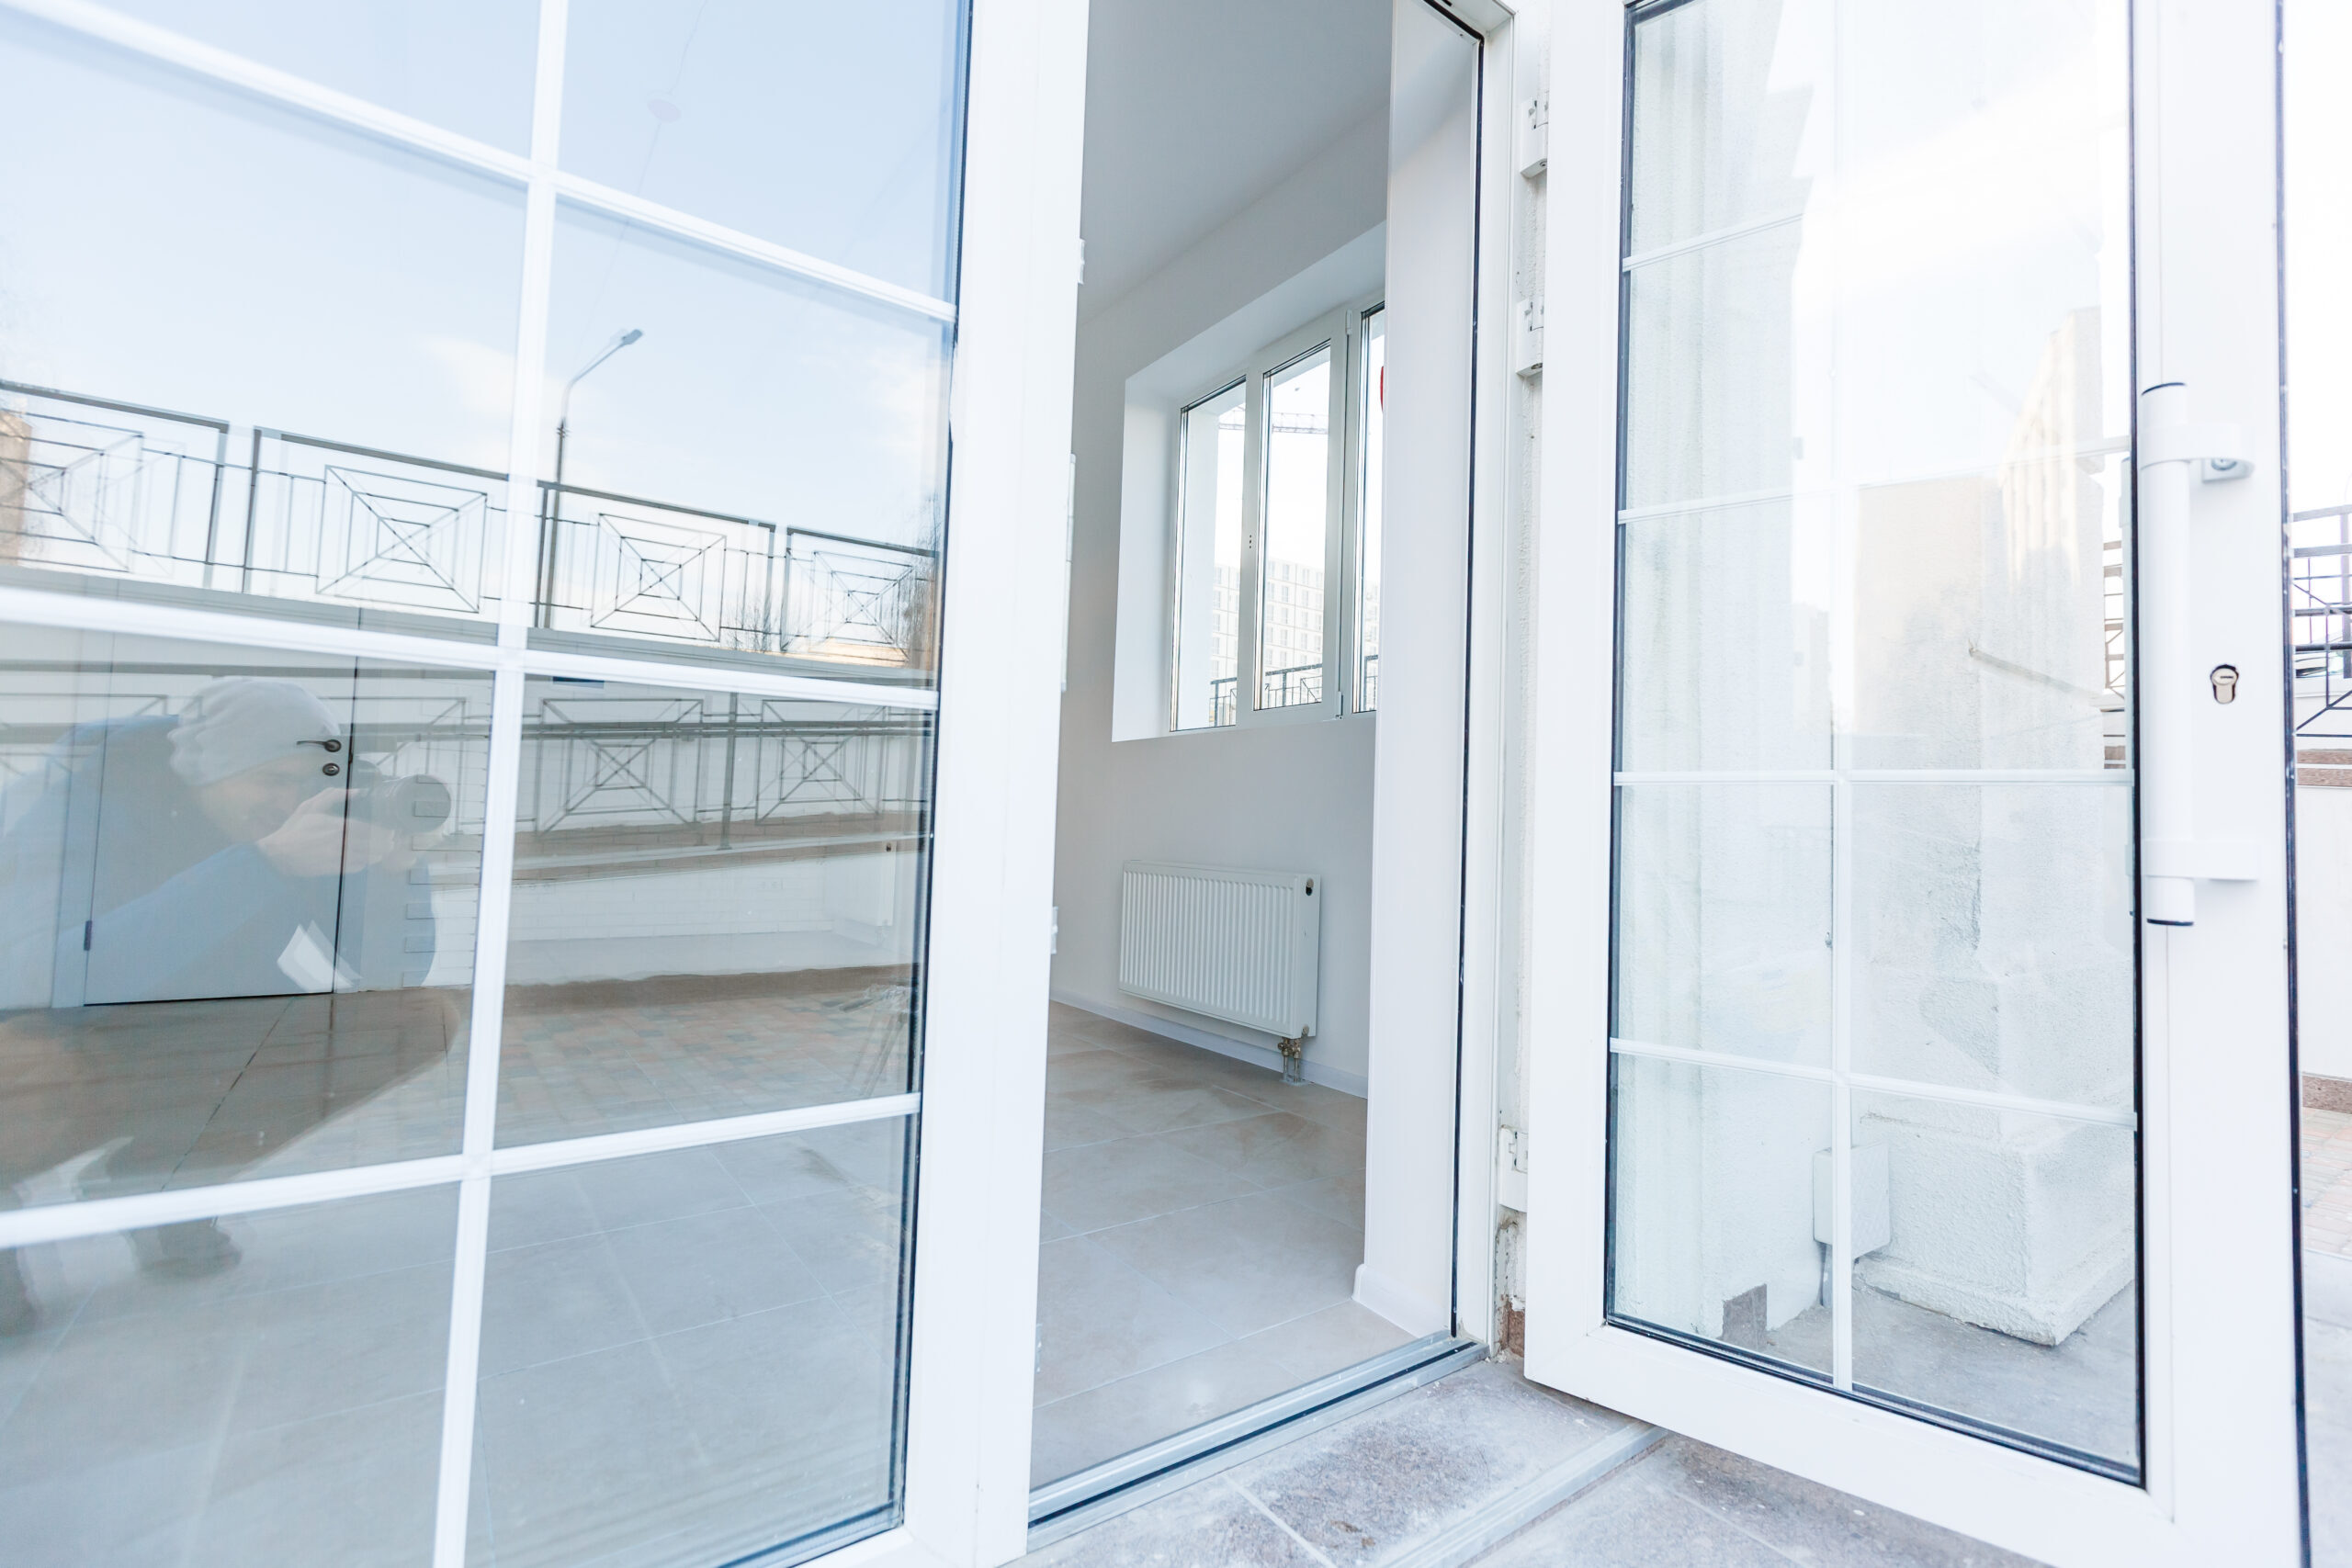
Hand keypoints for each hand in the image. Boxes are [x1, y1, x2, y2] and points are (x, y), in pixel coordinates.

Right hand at [253, 790, 401, 876]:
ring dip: (377, 855)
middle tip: (391, 843)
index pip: (367, 829)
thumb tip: (358, 791)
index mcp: (336, 825)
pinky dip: (363, 864)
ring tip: (383, 853)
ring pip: (365, 857)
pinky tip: (366, 861)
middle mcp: (340, 842)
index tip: (390, 833)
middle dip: (384, 844)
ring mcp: (337, 857)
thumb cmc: (295, 829)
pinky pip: (355, 867)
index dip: (382, 832)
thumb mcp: (311, 806)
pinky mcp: (332, 869)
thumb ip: (334, 796)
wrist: (277, 853)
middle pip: (370, 844)